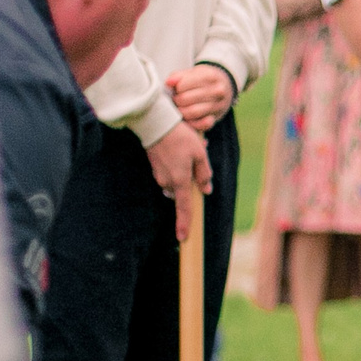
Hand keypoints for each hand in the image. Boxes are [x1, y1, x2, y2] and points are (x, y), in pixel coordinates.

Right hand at [145, 122, 212, 240]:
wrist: (155, 122)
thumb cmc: (180, 137)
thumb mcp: (199, 153)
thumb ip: (204, 173)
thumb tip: (206, 190)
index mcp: (180, 180)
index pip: (184, 207)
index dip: (184, 223)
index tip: (183, 238)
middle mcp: (167, 181)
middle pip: (184, 190)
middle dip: (191, 179)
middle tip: (198, 155)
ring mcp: (159, 174)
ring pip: (178, 180)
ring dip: (185, 169)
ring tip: (189, 148)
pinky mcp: (155, 166)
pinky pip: (171, 171)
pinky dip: (178, 163)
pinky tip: (180, 147)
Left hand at [167, 65, 234, 130]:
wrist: (224, 87)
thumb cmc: (203, 80)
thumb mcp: (192, 73)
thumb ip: (178, 76)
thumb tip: (168, 83)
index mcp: (210, 76)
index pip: (182, 85)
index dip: (175, 88)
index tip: (176, 89)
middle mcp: (217, 91)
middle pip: (185, 99)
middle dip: (176, 100)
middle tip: (175, 100)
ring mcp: (219, 105)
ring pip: (193, 112)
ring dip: (181, 112)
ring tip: (179, 108)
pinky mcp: (217, 118)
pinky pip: (203, 124)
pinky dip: (193, 123)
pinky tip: (188, 118)